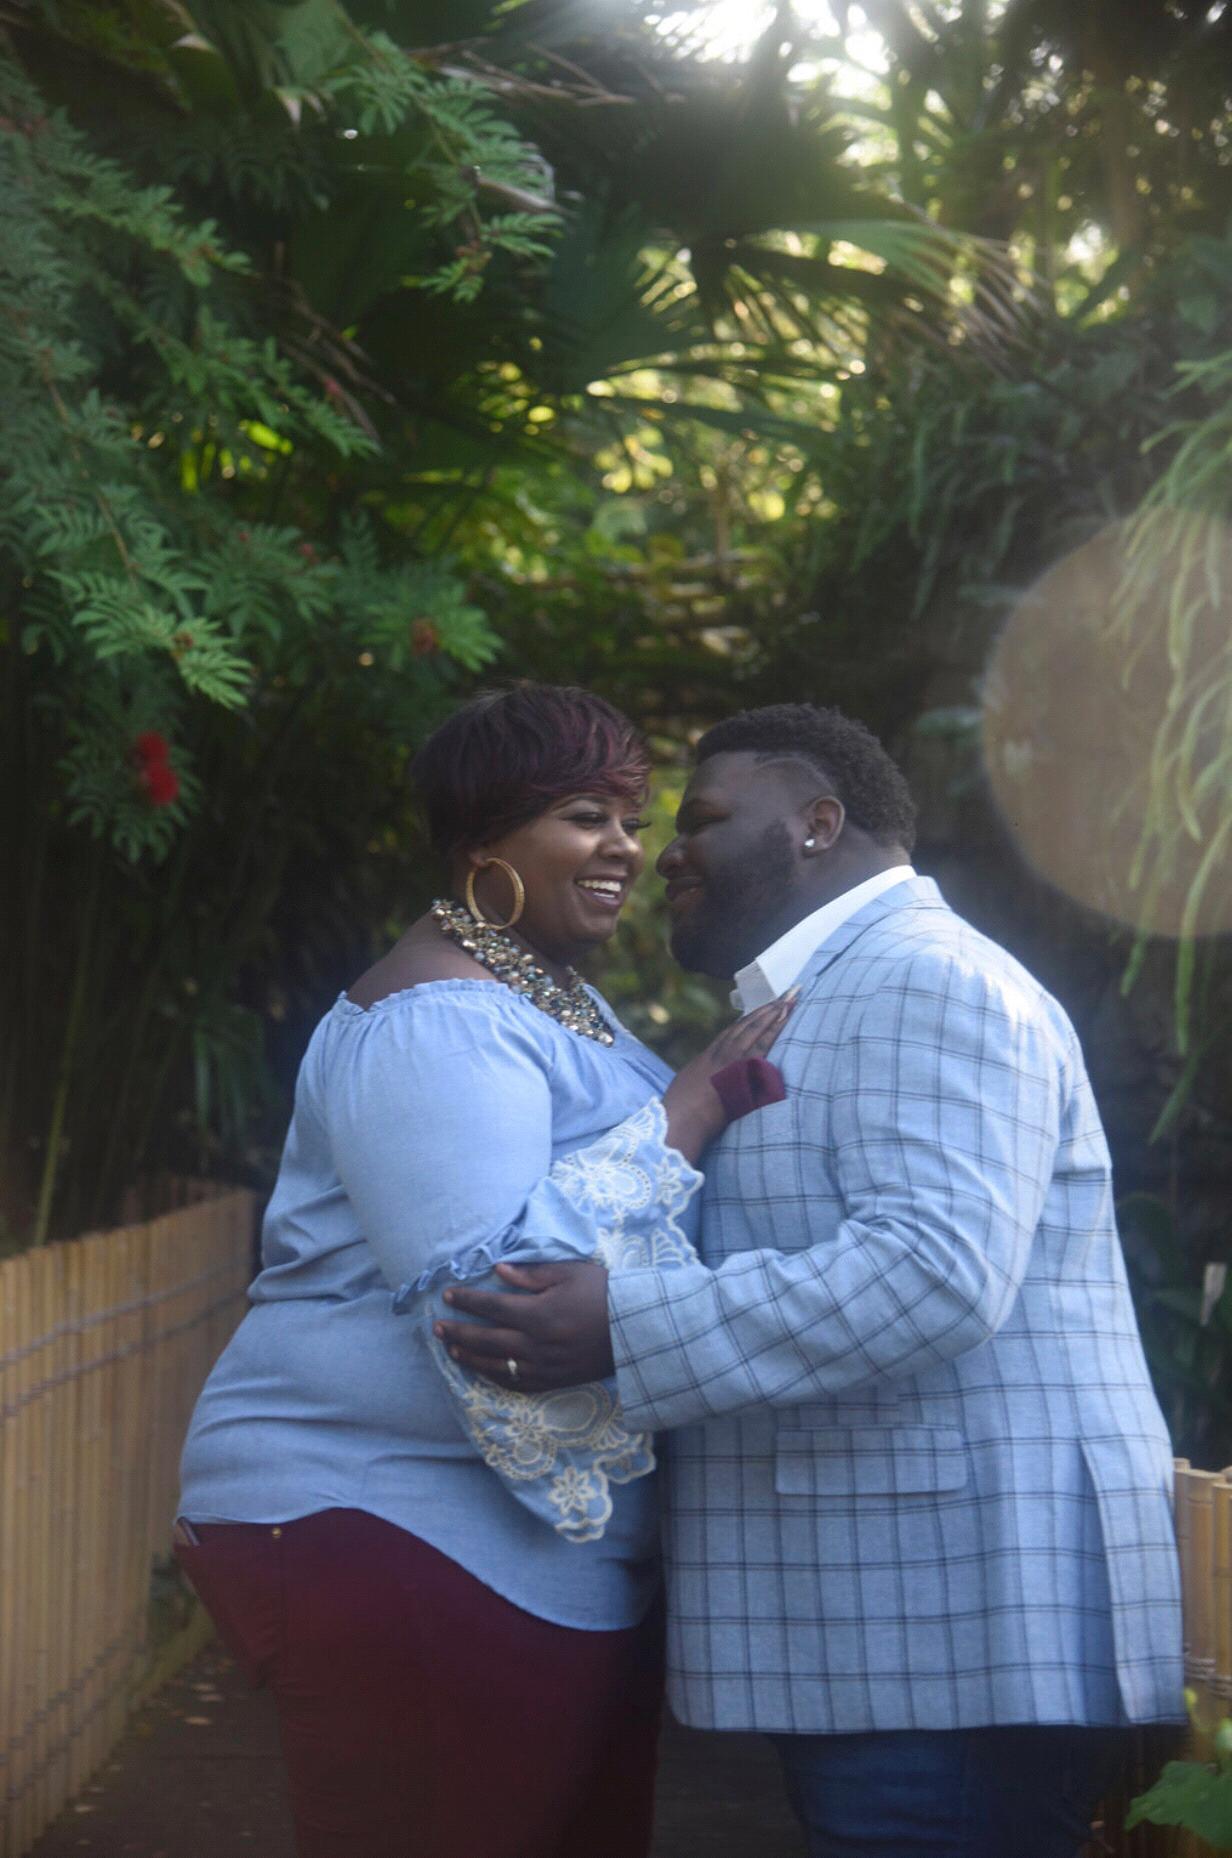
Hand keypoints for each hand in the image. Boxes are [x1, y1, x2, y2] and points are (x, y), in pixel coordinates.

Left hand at [434, 1259, 613, 1391]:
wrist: (634, 1328)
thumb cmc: (602, 1293)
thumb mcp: (569, 1273)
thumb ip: (531, 1274)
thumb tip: (498, 1271)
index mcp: (538, 1313)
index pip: (491, 1306)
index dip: (467, 1300)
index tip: (448, 1295)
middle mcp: (535, 1343)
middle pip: (486, 1338)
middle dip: (458, 1331)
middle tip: (437, 1327)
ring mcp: (543, 1366)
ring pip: (495, 1365)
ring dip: (469, 1357)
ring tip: (451, 1349)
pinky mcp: (552, 1381)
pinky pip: (515, 1383)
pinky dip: (494, 1377)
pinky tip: (481, 1370)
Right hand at [662, 992, 795, 1163]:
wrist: (679, 1119)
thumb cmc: (678, 1113)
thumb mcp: (687, 1092)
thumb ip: (699, 1082)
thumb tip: (704, 1083)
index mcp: (706, 1059)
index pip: (731, 1034)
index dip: (748, 1020)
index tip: (761, 1010)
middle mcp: (719, 1054)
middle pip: (746, 1026)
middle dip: (766, 1010)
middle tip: (785, 995)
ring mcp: (730, 1059)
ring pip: (754, 1029)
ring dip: (773, 1013)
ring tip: (789, 1000)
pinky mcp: (740, 1069)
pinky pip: (761, 1044)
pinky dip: (773, 1030)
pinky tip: (784, 1019)